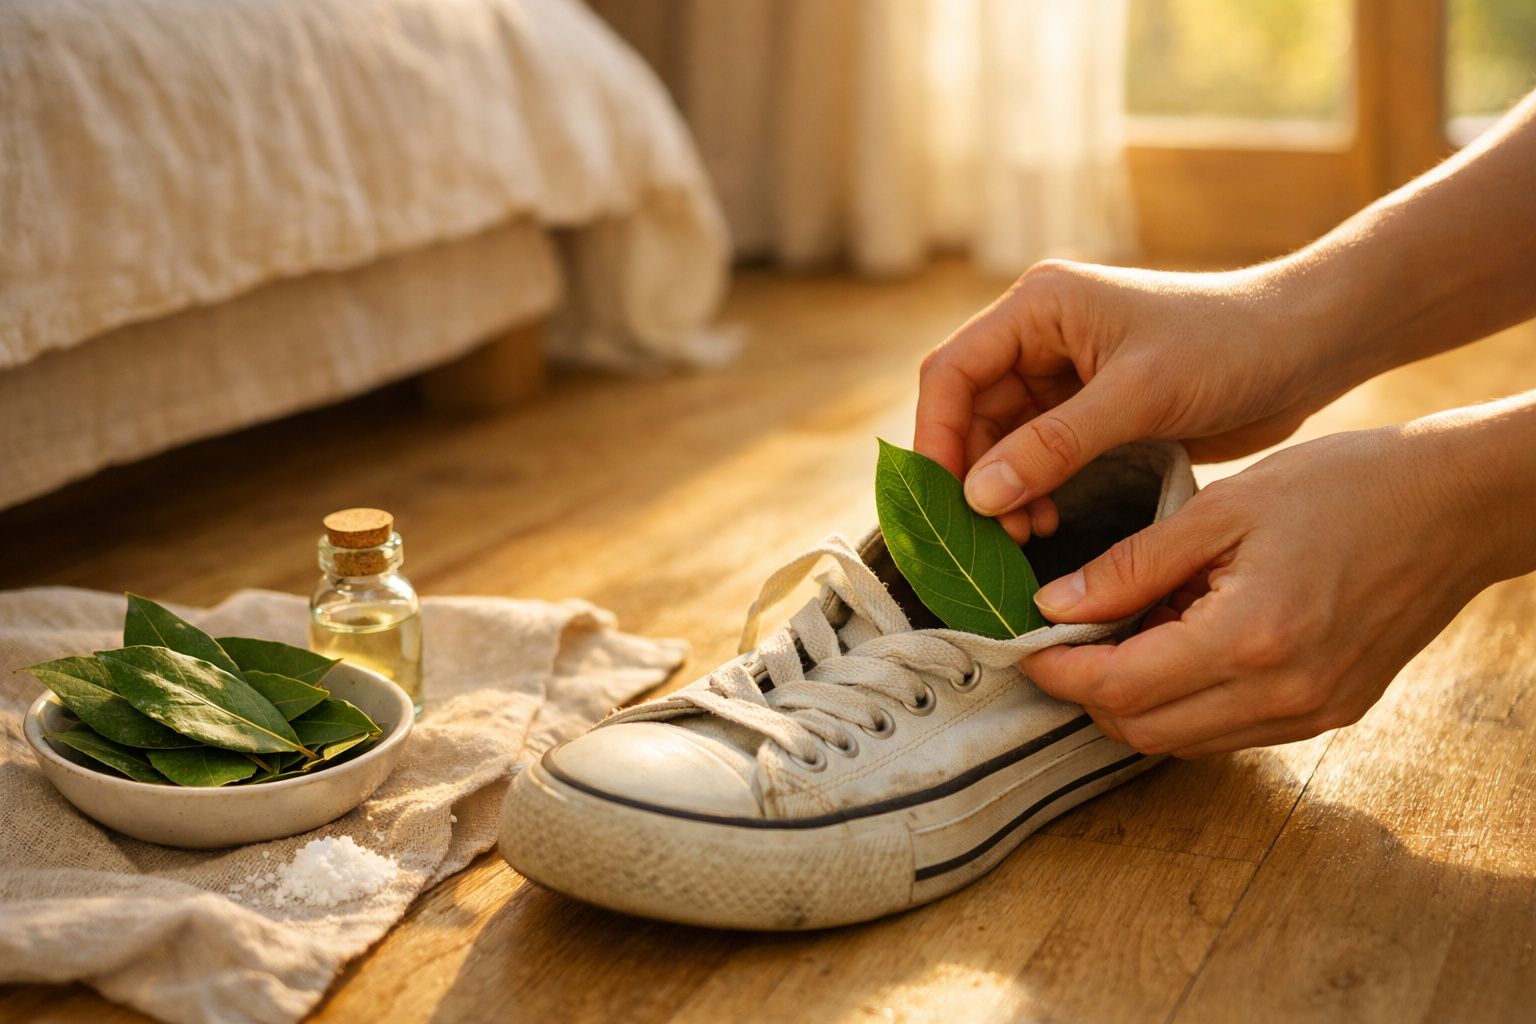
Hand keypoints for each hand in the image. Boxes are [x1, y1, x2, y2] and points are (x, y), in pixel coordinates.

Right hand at [915, 259, 1351, 539]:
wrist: (1308, 347)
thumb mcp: (1139, 396)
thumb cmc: (1231, 348)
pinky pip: (1037, 456)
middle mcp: (1041, 336)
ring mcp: (1063, 374)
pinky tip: (1048, 522)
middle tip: (985, 536)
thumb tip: (978, 496)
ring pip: (999, 440)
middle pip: (968, 411)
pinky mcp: (1090, 410)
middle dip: (971, 474)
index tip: (945, 501)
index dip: (937, 436)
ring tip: (1025, 536)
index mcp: (1040, 307)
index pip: (952, 371)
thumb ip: (1054, 446)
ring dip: (1002, 490)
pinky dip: (1032, 491)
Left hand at [1020, 414, 1515, 756]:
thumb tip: (1055, 604)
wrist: (1455, 506)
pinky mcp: (1329, 713)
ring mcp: (1310, 713)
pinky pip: (1229, 730)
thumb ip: (1133, 564)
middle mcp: (1282, 695)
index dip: (1058, 671)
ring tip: (1119, 633)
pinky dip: (1185, 701)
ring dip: (1135, 701)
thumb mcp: (1223, 507)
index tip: (1023, 644)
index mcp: (1250, 638)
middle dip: (1088, 693)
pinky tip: (1178, 642)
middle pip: (1144, 731)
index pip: (1120, 688)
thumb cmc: (1344, 486)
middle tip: (1060, 639)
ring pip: (1184, 741)